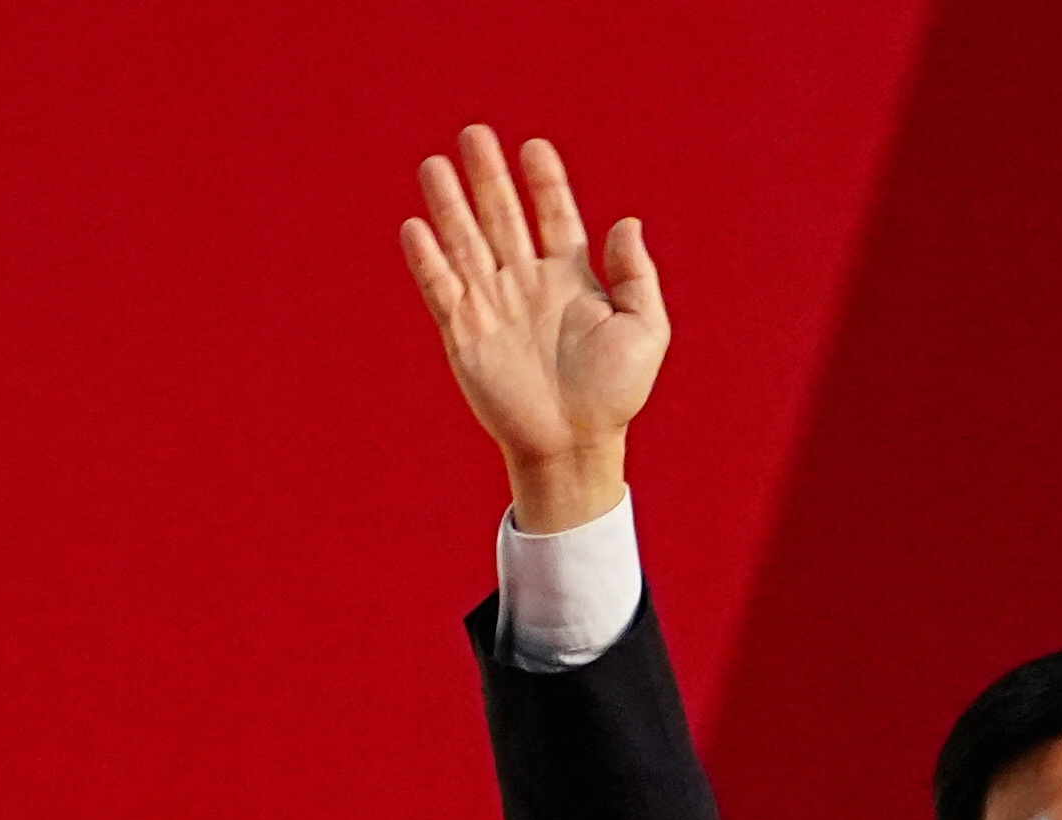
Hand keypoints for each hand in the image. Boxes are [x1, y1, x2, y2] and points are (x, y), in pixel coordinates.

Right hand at [402, 126, 669, 531]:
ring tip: (435, 165)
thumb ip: (638, 275)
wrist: (574, 445)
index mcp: (570, 278)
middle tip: (474, 133)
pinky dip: (427, 259)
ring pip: (466, 243)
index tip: (534, 148)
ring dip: (450, 205)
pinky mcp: (464, 334)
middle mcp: (527, 284)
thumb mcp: (645, 330)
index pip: (553, 215)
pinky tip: (416, 227)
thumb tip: (629, 222)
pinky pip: (441, 288)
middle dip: (488, 176)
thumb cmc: (615, 394)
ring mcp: (493, 306)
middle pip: (503, 217)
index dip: (544, 182)